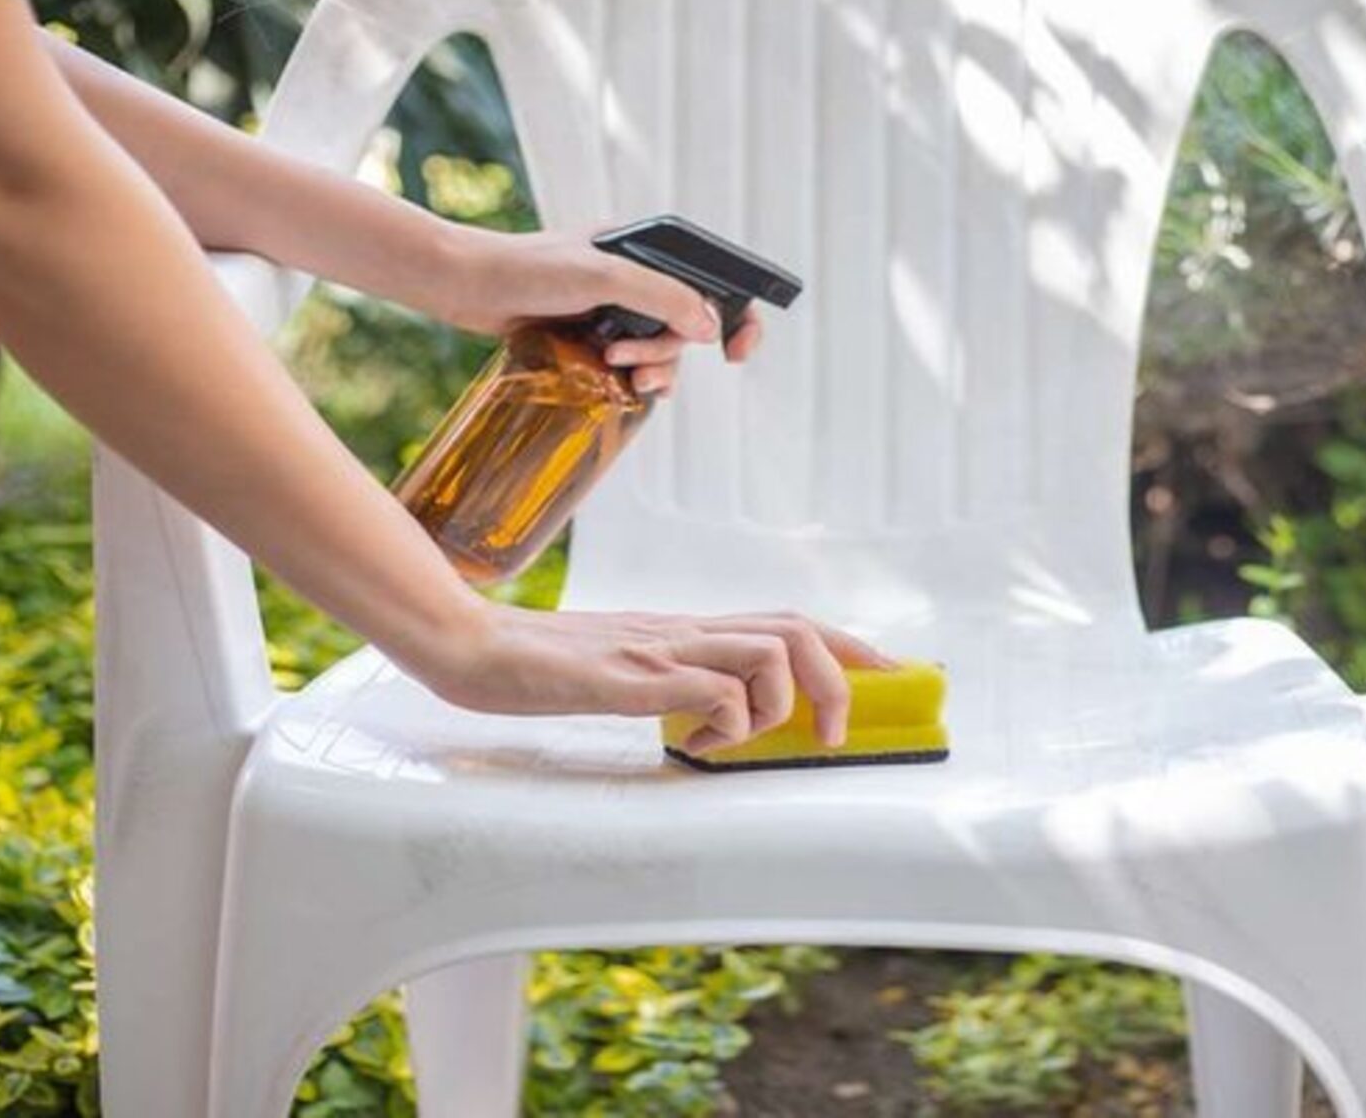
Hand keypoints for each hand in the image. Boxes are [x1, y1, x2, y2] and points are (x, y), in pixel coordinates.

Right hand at [419, 604, 896, 755]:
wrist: (469, 644)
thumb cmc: (537, 664)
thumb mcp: (622, 670)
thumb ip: (669, 680)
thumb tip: (713, 713)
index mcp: (686, 630)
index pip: (787, 620)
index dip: (850, 644)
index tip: (895, 674)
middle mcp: (683, 631)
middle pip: (796, 628)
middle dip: (842, 679)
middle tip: (834, 737)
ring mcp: (658, 651)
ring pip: (768, 652)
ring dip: (778, 706)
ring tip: (740, 743)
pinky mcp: (628, 679)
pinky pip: (712, 690)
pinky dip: (727, 724)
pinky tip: (693, 744)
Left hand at [436, 225, 765, 394]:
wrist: (467, 286)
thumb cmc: (529, 268)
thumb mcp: (603, 276)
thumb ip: (661, 296)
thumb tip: (709, 327)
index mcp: (651, 250)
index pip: (715, 282)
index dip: (738, 316)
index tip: (734, 352)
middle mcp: (640, 279)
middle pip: (689, 329)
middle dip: (668, 353)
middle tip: (627, 360)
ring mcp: (618, 310)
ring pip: (664, 354)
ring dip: (650, 370)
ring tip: (617, 373)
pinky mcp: (596, 337)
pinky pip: (635, 368)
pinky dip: (634, 382)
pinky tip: (619, 386)